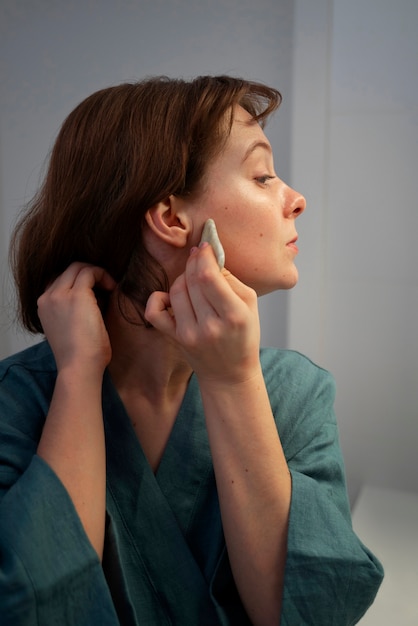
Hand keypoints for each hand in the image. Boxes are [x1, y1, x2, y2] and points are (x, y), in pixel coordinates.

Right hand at [37, 262, 115, 377]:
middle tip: (104, 285)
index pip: (59, 281)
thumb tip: (94, 298)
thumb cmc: (81, 355)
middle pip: (68, 271)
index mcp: (44, 306)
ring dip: (96, 273)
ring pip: (78, 267)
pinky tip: (112, 287)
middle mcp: (48, 297)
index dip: (78, 281)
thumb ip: (74, 311)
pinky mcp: (77, 295)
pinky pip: (90, 272)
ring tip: (109, 286)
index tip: (95, 290)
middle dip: (88, 273)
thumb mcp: (70, 329)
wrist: (79, 367)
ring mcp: (60, 295)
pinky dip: (102, 275)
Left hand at [145, 243, 260, 383]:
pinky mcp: (174, 339)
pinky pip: (154, 312)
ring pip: (175, 290)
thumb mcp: (250, 306)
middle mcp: (209, 326)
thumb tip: (210, 258)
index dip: (204, 256)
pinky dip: (158, 297)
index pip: (209, 277)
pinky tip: (170, 297)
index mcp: (234, 316)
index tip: (206, 247)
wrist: (230, 374)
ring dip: (183, 277)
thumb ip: (232, 280)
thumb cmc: (243, 337)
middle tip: (199, 256)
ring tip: (193, 279)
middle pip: (191, 280)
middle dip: (194, 261)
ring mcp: (189, 334)